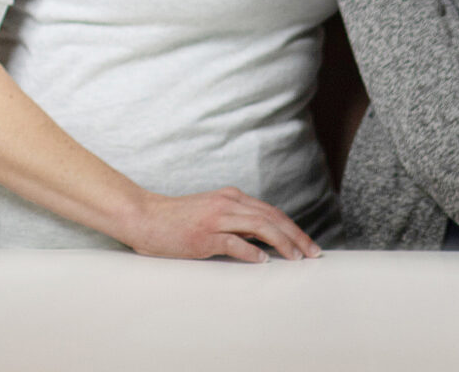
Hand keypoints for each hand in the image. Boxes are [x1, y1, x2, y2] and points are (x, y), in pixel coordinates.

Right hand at [120, 186, 320, 262]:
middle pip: (272, 218)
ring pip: (259, 227)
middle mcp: (228, 204)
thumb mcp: (212, 212)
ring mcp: (216, 218)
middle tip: (313, 253)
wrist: (145, 217)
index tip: (307, 244)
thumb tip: (262, 241)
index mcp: (232, 197)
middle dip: (296, 236)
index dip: (293, 228)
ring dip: (282, 242)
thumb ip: (236, 221)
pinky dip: (251, 251)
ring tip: (296, 257)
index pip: (271, 212)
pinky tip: (263, 260)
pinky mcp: (203, 236)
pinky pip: (233, 242)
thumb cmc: (177, 220)